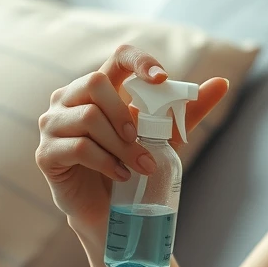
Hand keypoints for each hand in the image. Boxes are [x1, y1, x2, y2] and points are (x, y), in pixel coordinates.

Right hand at [35, 43, 229, 232]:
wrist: (111, 209)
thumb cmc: (134, 163)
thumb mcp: (165, 134)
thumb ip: (189, 109)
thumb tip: (222, 83)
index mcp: (98, 87)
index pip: (117, 57)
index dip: (139, 61)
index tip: (163, 80)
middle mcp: (69, 99)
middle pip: (95, 83)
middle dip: (126, 115)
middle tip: (144, 141)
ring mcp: (52, 124)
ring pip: (88, 117)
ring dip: (121, 144)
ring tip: (140, 166)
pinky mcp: (45, 154)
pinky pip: (78, 147)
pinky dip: (106, 162)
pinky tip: (122, 175)